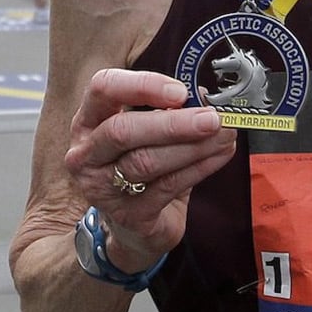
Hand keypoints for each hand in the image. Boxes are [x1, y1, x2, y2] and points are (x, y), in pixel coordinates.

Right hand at [63, 69, 237, 268]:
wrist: (136, 226)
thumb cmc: (141, 168)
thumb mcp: (149, 133)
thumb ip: (170, 110)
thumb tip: (202, 94)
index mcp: (89, 121)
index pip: (103, 88)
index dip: (143, 85)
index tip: (181, 91)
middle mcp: (86, 154)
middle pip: (122, 131)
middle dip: (172, 123)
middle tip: (211, 118)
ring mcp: (102, 188)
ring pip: (146, 161)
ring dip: (193, 146)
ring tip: (225, 134)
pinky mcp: (129, 215)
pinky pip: (168, 186)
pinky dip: (200, 167)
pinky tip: (221, 154)